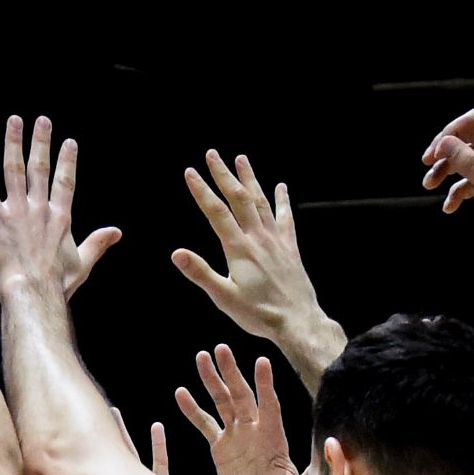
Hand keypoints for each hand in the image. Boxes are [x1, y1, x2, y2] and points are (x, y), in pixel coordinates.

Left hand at [0, 116, 115, 308]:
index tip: (69, 142)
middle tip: (42, 121)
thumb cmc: (55, 284)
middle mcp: (40, 207)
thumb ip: (98, 244)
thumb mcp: (82, 264)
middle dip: (41, 142)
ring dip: (13, 143)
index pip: (66, 182)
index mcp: (60, 218)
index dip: (67, 161)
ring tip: (14, 121)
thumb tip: (117, 232)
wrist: (33, 292)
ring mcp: (17, 210)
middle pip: (41, 168)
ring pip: (14, 168)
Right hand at [171, 150, 341, 367]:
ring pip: (261, 202)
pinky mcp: (290, 248)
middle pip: (239, 198)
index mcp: (239, 248)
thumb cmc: (258, 314)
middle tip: (212, 153)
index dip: (202, 191)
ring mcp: (275, 241)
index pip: (216, 212)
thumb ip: (200, 273)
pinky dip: (282, 201)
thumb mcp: (223, 297)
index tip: (190, 172)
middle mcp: (258, 238)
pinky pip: (285, 218)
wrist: (297, 321)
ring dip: (250, 179)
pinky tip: (281, 187)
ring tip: (241, 159)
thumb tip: (176, 253)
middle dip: (223, 174)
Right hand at [176, 345, 307, 474]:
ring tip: (201, 357)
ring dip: (211, 380)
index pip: (269, 406)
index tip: (262, 363)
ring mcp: (237, 437)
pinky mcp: (221, 448)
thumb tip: (328, 452)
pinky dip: (193, 410)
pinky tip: (181, 393)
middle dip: (231, 372)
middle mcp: (255, 431)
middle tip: (220, 348)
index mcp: (274, 438)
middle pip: (242, 395)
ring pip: (222, 402)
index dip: (265, 385)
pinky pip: (205, 425)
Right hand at [422, 113, 473, 246]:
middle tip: (427, 168)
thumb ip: (469, 164)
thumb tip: (445, 142)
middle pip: (469, 139)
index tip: (435, 154)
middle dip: (446, 153)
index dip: (451, 133)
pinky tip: (450, 206)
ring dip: (448, 172)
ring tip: (430, 187)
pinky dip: (461, 189)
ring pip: (471, 160)